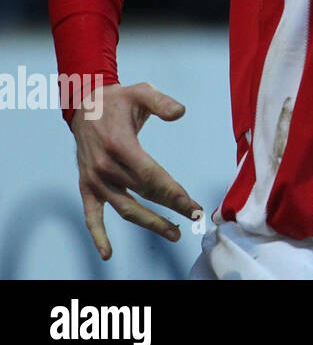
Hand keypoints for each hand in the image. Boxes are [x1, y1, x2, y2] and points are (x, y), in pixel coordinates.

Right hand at [70, 82, 202, 259]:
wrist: (84, 105)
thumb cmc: (118, 100)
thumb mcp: (141, 91)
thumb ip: (162, 102)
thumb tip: (180, 112)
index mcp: (119, 145)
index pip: (151, 176)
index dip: (173, 193)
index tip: (193, 205)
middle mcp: (105, 166)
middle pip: (143, 193)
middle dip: (171, 206)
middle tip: (195, 216)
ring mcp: (94, 179)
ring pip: (125, 208)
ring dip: (149, 223)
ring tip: (174, 233)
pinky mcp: (86, 186)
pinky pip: (91, 215)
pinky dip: (98, 235)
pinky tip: (108, 253)